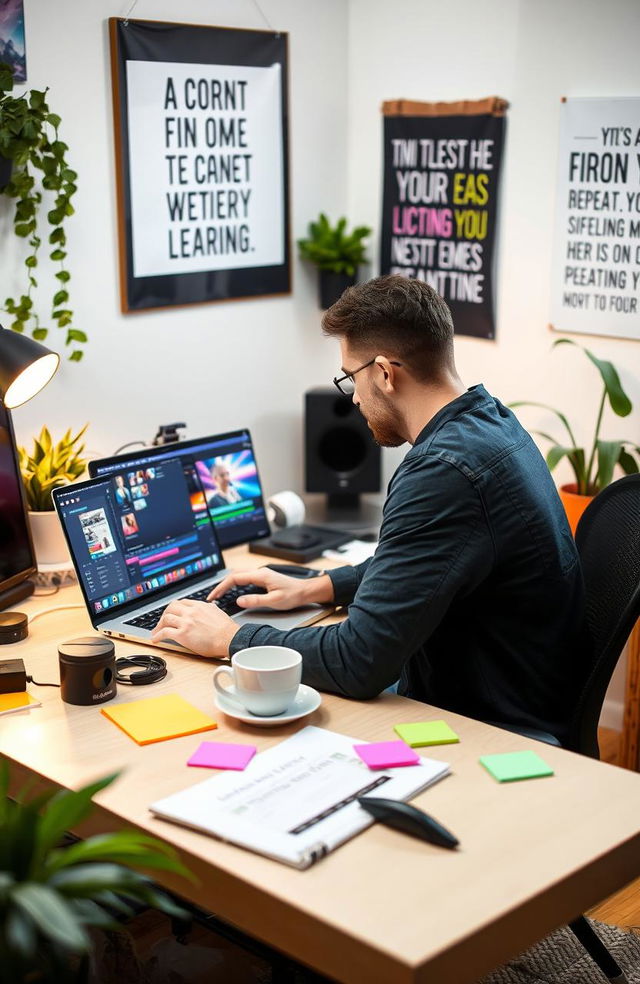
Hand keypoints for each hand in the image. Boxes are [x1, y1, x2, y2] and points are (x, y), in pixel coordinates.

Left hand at [150, 599, 237, 657]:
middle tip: (162, 622)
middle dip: (164, 615)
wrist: (229, 639)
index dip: (174, 609)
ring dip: (159, 625)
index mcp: (199, 605)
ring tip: (156, 632)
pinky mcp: (182, 634)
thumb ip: (209, 608)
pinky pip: (165, 632)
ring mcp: (186, 622)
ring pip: (166, 618)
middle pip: (171, 608)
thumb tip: (208, 607)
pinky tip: (156, 639)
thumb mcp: (217, 612)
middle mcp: (191, 611)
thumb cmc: (226, 630)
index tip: (172, 614)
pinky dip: (158, 636)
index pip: (181, 603)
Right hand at [208, 567, 333, 610]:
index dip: (221, 587)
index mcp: (260, 575)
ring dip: (227, 583)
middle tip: (213, 596)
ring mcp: (261, 574)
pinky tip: (233, 590)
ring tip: (219, 594)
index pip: (234, 578)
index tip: (214, 596)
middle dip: (221, 584)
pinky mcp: (263, 578)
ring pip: (239, 574)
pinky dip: (235, 583)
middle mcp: (259, 572)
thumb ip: (256, 600)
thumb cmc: (293, 595)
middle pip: (234, 574)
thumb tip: (239, 601)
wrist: (305, 591)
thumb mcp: (274, 601)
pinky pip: (244, 577)